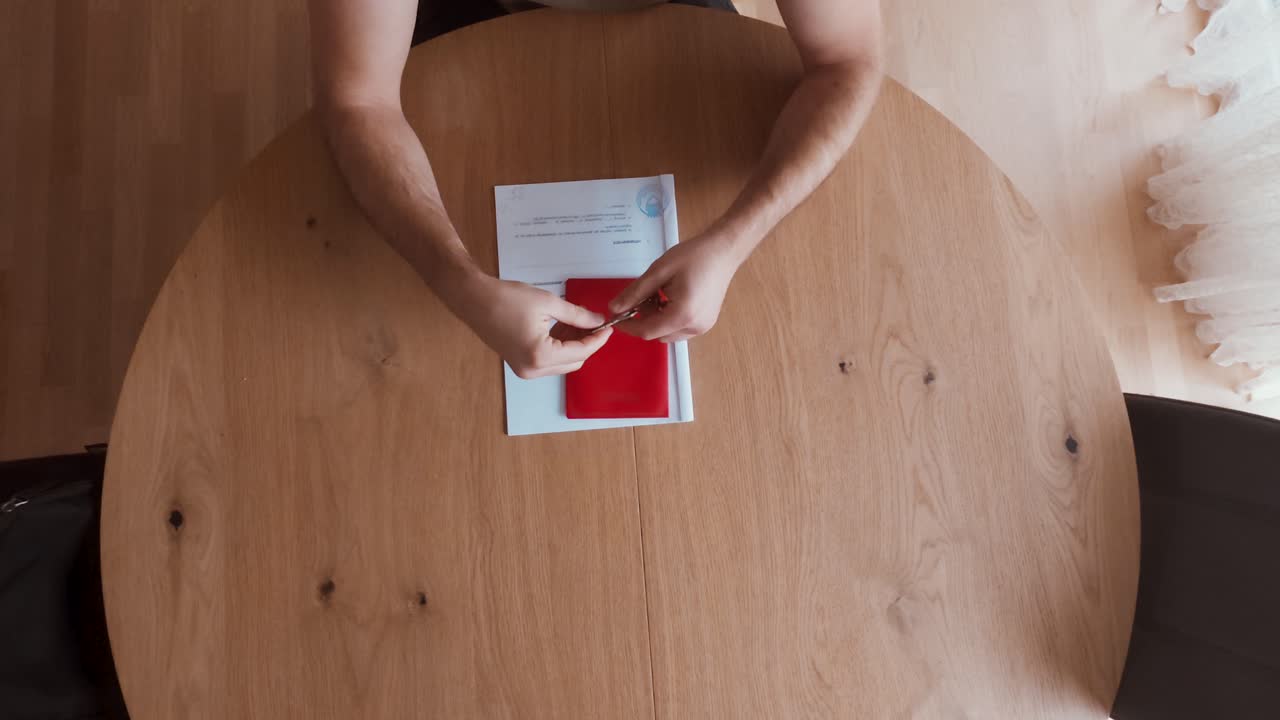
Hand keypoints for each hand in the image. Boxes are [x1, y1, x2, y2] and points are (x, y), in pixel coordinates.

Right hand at [452, 275, 611, 378]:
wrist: (474, 299)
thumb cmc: (506, 299)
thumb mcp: (548, 303)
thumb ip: (577, 315)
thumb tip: (597, 321)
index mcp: (540, 355)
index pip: (581, 352)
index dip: (598, 339)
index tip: (608, 326)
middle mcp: (533, 369)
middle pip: (574, 362)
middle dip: (587, 343)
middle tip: (595, 322)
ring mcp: (525, 370)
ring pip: (562, 363)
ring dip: (574, 345)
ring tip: (578, 321)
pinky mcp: (520, 364)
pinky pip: (549, 361)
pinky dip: (560, 347)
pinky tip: (563, 327)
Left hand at [609, 234, 741, 341]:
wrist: (723, 251)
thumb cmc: (693, 256)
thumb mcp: (658, 271)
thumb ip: (635, 293)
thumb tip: (614, 309)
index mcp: (682, 314)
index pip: (647, 331)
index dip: (628, 326)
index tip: (614, 317)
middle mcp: (694, 327)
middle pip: (657, 334)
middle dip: (643, 319)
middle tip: (642, 295)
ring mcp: (702, 327)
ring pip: (667, 333)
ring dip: (656, 319)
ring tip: (658, 293)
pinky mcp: (706, 323)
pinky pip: (679, 328)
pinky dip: (668, 318)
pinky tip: (670, 297)